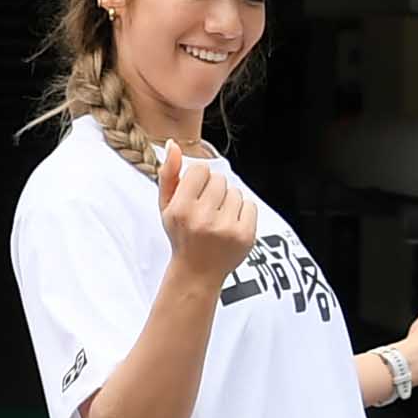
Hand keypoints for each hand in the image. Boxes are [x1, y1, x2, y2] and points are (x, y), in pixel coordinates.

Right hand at [156, 142, 263, 286]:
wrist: (197, 273)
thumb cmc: (181, 236)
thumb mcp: (166, 207)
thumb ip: (168, 175)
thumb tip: (173, 145)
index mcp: (180, 210)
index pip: (200, 170)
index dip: (199, 180)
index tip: (195, 196)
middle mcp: (202, 219)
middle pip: (219, 180)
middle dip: (214, 191)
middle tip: (207, 210)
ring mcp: (226, 228)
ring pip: (236, 192)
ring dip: (229, 202)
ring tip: (218, 220)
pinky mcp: (245, 236)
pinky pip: (250, 205)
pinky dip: (243, 213)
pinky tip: (230, 226)